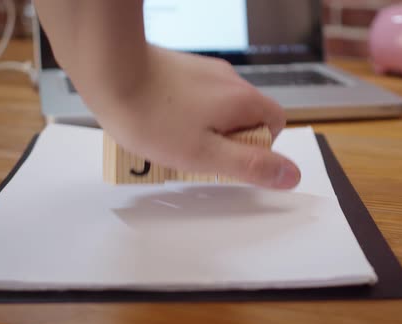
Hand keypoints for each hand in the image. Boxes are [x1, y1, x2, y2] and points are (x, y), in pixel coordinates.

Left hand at [86, 46, 300, 188]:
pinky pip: (197, 98)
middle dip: (227, 141)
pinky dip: (187, 115)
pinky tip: (160, 124)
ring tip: (172, 143)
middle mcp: (229, 80)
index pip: (275, 124)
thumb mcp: (205, 155)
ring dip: (205, 129)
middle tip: (195, 156)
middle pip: (246, 117)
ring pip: (219, 108)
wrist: (109, 71)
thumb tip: (292, 176)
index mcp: (243, 100)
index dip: (260, 148)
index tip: (228, 160)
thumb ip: (251, 166)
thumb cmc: (154, 117)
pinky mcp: (181, 68)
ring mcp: (204, 71)